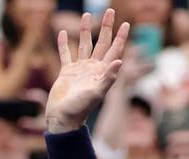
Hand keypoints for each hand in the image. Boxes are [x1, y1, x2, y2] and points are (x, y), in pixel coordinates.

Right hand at [44, 9, 129, 133]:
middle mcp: (93, 68)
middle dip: (106, 27)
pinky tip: (62, 34)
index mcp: (102, 72)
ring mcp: (80, 69)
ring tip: (85, 15)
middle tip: (109, 10)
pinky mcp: (66, 72)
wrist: (63, 118)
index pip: (114, 50)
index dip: (120, 37)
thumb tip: (120, 60)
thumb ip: (108, 77)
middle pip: (101, 42)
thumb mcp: (97, 93)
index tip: (126, 23)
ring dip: (85, 30)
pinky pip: (65, 54)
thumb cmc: (80, 108)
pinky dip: (64, 44)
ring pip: (84, 44)